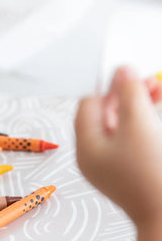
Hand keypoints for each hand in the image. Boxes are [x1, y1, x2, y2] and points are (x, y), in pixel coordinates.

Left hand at [75, 67, 161, 226]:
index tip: (132, 78)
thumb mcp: (138, 125)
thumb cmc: (152, 170)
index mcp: (86, 146)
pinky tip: (154, 112)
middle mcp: (92, 156)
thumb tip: (121, 69)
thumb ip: (129, 94)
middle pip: (103, 115)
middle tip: (151, 84)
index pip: (88, 106)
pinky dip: (140, 125)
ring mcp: (108, 165)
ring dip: (136, 108)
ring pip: (118, 126)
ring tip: (157, 92)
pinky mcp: (124, 170)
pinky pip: (127, 141)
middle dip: (126, 96)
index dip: (109, 89)